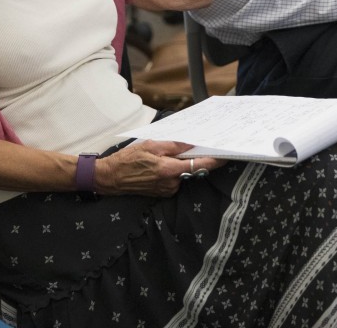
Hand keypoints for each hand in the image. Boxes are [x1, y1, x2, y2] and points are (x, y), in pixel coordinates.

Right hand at [93, 140, 224, 196]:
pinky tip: (158, 165)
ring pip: (181, 174)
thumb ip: (173, 146)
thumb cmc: (128, 159)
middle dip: (190, 158)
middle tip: (186, 147)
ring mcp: (167, 190)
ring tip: (161, 156)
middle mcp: (171, 183)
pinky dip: (172, 171)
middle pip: (191, 169)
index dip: (214, 161)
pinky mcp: (162, 193)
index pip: (198, 166)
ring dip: (178, 164)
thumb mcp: (151, 145)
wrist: (111, 177)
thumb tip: (191, 144)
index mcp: (169, 169)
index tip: (225, 156)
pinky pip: (174, 180)